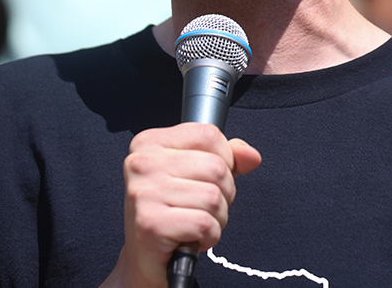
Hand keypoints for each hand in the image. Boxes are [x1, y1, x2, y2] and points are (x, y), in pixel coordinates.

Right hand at [104, 124, 260, 287]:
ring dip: (217, 217)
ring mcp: (144, 193)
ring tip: (196, 223)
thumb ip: (227, 158)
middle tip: (203, 207)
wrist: (145, 256)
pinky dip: (209, 236)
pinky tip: (193, 237)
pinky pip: (205, 223)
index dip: (224, 159)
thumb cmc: (170, 211)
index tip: (210, 178)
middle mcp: (142, 163)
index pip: (208, 134)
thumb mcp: (197, 175)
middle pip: (216, 167)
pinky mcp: (150, 223)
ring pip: (213, 197)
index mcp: (150, 143)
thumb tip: (250, 155)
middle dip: (224, 193)